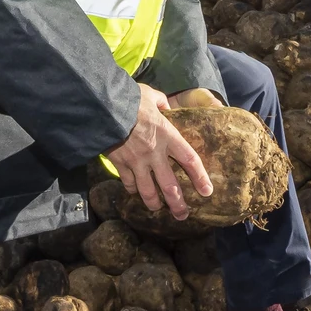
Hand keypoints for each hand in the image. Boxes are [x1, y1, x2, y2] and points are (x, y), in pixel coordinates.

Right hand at [108, 84, 213, 219]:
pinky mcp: (119, 164)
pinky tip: (134, 192)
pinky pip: (128, 182)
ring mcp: (136, 161)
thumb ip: (161, 102)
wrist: (103, 107)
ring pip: (148, 191)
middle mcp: (154, 153)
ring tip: (157, 209)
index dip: (200, 178)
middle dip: (178, 203)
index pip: (190, 160)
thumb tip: (166, 106)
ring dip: (154, 203)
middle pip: (170, 185)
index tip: (207, 191)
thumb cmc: (130, 99)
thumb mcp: (150, 95)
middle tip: (183, 214)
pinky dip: (132, 189)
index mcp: (167, 135)